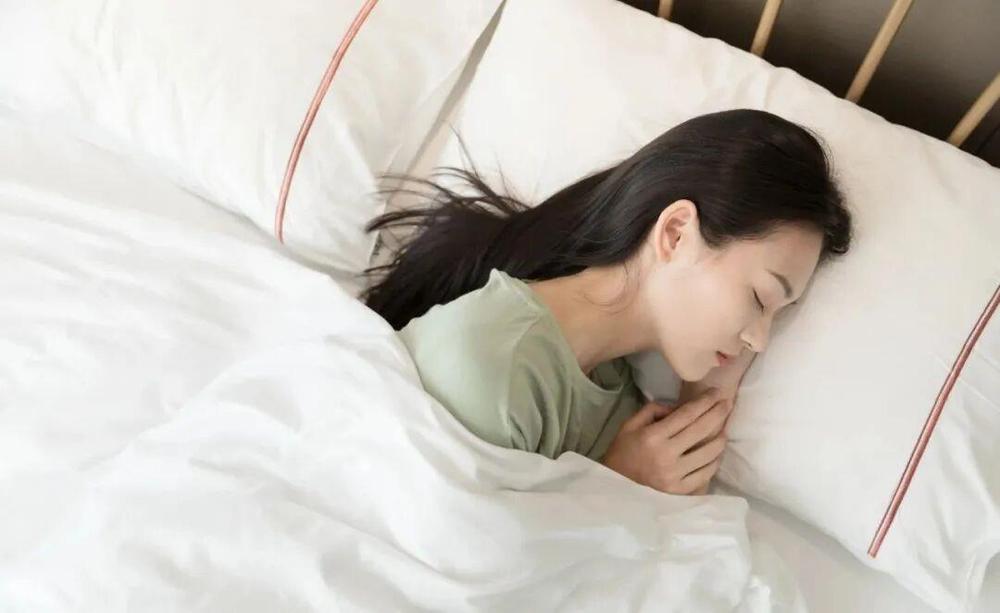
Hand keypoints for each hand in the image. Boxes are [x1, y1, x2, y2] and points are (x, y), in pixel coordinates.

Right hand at [601, 388, 732, 494]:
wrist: (615, 487)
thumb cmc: (622, 453)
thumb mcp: (630, 425)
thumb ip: (653, 410)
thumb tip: (679, 407)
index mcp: (653, 436)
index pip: (686, 414)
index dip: (704, 402)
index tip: (715, 393)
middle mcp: (666, 455)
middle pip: (701, 430)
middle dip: (718, 413)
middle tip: (727, 403)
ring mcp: (675, 475)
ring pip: (708, 453)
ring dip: (720, 438)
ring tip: (723, 428)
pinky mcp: (680, 491)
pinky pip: (705, 473)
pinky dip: (714, 461)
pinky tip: (716, 453)